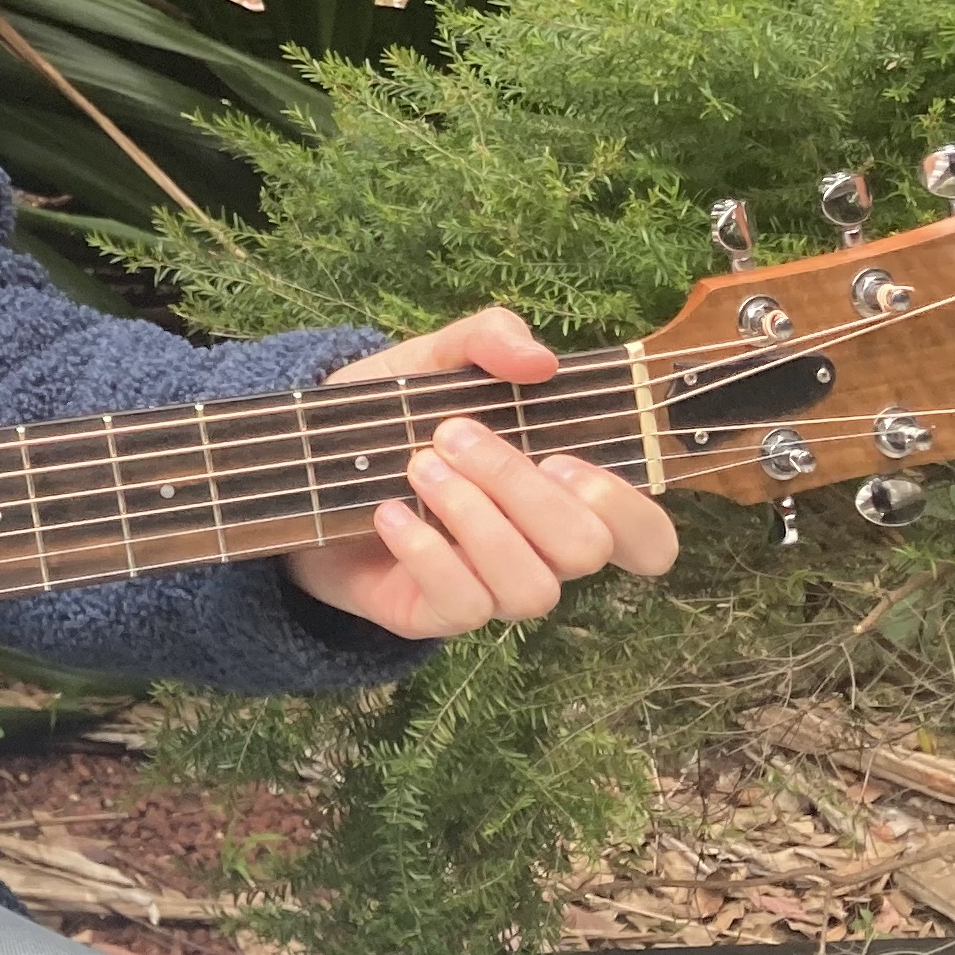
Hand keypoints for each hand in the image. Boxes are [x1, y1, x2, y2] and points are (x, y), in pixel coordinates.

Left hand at [280, 307, 680, 640]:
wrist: (307, 466)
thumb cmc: (396, 416)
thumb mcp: (435, 361)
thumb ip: (487, 339)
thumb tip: (540, 358)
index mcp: (562, 495)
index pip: (648, 538)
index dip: (626, 508)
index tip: (557, 454)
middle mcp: (540, 552)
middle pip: (585, 550)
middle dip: (522, 486)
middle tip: (453, 433)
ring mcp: (493, 589)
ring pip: (531, 588)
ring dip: (474, 518)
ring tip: (417, 465)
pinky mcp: (437, 614)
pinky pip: (463, 606)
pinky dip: (426, 552)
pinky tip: (388, 511)